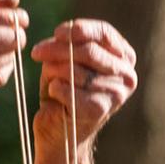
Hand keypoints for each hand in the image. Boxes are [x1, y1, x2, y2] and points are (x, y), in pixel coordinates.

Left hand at [29, 19, 137, 153]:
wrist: (61, 134)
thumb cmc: (64, 93)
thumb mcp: (67, 61)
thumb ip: (68, 44)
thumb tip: (61, 35)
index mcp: (124, 58)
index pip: (104, 33)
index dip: (78, 29)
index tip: (56, 33)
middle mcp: (127, 76)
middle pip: (89, 51)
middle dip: (58, 49)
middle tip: (37, 53)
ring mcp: (116, 94)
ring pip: (76, 70)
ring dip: (54, 70)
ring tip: (48, 77)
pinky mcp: (99, 110)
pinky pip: (68, 89)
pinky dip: (54, 88)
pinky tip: (53, 92)